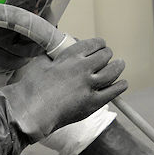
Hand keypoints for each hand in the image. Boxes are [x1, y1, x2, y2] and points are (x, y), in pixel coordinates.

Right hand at [1, 38, 126, 141]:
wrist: (31, 111)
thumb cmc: (31, 88)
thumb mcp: (41, 63)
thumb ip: (53, 56)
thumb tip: (55, 54)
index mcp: (69, 56)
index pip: (93, 44)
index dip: (99, 44)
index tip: (100, 45)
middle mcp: (83, 68)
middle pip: (105, 55)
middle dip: (107, 54)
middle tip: (108, 56)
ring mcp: (89, 85)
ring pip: (113, 71)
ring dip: (118, 66)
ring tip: (120, 64)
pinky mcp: (93, 103)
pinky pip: (114, 91)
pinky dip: (120, 86)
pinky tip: (122, 84)